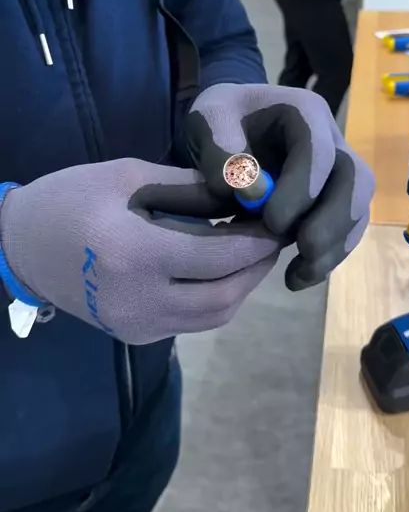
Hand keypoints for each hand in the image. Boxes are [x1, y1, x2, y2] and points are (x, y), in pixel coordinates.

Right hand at [0, 159, 284, 343]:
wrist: (21, 246)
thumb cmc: (71, 199)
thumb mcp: (128, 176)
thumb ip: (188, 188)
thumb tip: (242, 194)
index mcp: (134, 254)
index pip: (217, 256)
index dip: (255, 242)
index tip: (279, 221)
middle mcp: (139, 301)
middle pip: (223, 297)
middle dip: (256, 269)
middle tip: (275, 238)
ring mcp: (137, 326)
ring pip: (212, 317)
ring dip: (241, 287)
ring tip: (254, 254)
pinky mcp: (135, 335)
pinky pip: (191, 322)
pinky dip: (215, 298)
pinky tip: (222, 271)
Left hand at [187, 84, 374, 290]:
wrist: (226, 127)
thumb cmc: (219, 120)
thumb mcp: (207, 121)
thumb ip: (220, 151)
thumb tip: (251, 193)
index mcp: (305, 113)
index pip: (319, 151)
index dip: (303, 188)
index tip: (271, 221)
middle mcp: (332, 140)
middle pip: (356, 180)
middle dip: (333, 221)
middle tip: (302, 250)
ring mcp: (338, 171)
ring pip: (358, 209)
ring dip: (334, 246)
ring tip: (298, 275)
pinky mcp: (334, 199)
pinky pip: (346, 229)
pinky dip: (327, 257)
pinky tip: (297, 277)